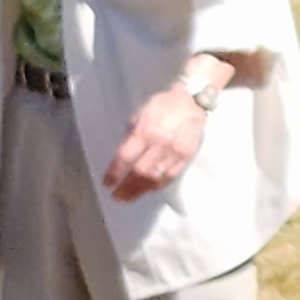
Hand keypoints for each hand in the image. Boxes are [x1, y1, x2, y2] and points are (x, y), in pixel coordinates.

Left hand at [106, 84, 209, 202]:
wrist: (192, 101)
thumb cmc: (162, 106)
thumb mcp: (140, 115)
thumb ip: (132, 136)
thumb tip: (122, 157)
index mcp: (145, 130)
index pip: (125, 157)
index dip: (114, 173)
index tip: (107, 183)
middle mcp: (160, 142)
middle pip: (140, 172)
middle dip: (126, 187)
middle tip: (117, 197)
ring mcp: (175, 151)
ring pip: (156, 177)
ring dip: (141, 190)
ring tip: (129, 198)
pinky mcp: (187, 156)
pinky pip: (171, 175)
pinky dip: (158, 186)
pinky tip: (149, 190)